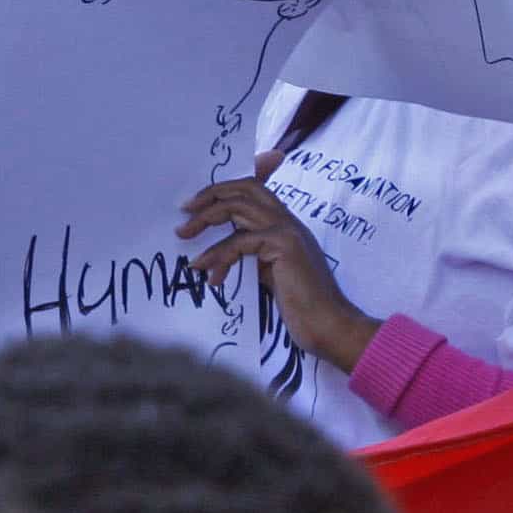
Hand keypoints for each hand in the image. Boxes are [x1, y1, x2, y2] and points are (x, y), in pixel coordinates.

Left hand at [178, 176, 376, 371]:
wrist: (329, 325)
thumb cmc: (301, 307)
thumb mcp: (269, 273)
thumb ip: (252, 255)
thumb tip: (221, 252)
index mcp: (286, 224)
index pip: (255, 189)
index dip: (226, 187)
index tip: (196, 202)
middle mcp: (288, 221)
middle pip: (245, 188)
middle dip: (211, 193)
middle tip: (185, 210)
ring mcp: (288, 230)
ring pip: (237, 207)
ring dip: (205, 220)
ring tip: (183, 235)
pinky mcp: (284, 245)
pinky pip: (239, 241)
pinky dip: (218, 256)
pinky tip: (210, 276)